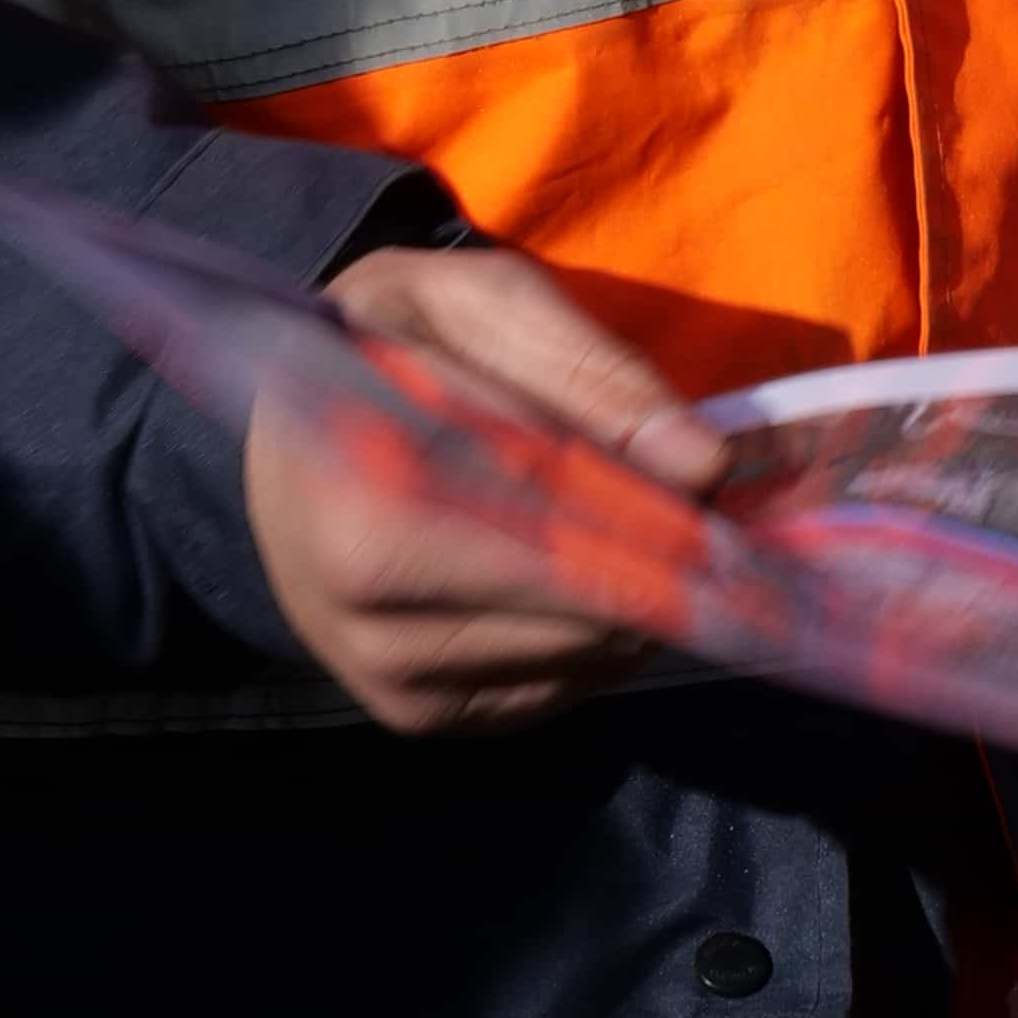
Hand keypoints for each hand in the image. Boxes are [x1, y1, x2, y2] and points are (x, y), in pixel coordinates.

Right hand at [243, 245, 726, 736]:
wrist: (281, 419)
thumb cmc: (389, 340)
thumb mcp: (476, 301)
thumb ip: (590, 371)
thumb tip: (704, 466)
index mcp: (371, 502)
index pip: (565, 537)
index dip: (668, 529)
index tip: (736, 511)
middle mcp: (367, 611)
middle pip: (586, 614)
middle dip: (664, 565)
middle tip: (711, 516)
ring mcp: (387, 677)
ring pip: (583, 662)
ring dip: (638, 605)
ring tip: (637, 529)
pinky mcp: (413, 716)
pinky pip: (555, 694)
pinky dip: (594, 640)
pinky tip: (581, 575)